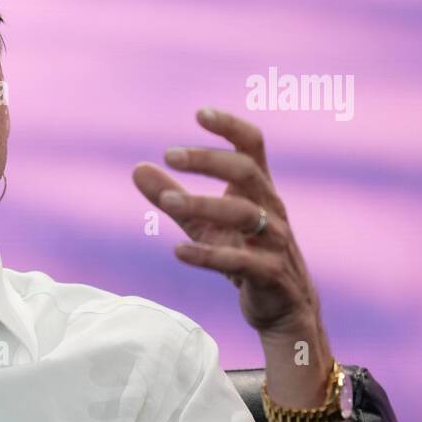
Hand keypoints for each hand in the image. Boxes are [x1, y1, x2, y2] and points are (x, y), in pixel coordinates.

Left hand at [131, 108, 320, 337]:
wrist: (284, 308)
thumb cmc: (242, 254)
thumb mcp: (203, 223)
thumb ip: (172, 196)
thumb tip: (137, 168)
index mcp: (258, 191)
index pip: (253, 146)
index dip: (230, 127)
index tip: (200, 113)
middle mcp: (270, 209)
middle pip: (246, 172)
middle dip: (209, 160)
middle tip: (170, 154)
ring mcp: (274, 241)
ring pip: (243, 214)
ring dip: (202, 204)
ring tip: (167, 201)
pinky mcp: (270, 274)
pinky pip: (240, 261)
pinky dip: (209, 255)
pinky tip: (178, 251)